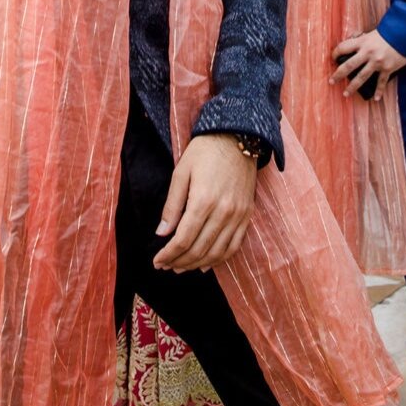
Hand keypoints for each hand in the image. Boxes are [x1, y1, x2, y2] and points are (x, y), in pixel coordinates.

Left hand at [153, 133, 255, 272]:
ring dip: (198, 264)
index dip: (168, 255)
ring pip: (217, 252)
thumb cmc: (205, 152)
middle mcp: (223, 212)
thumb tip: (161, 233)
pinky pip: (235, 245)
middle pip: (199, 249)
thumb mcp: (181, 173)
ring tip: (182, 267)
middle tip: (166, 267)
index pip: (183, 239)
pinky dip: (220, 259)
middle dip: (180, 262)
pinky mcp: (247, 215)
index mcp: (203, 201)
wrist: (238, 137)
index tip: (157, 261)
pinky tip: (207, 263)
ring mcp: (238, 215)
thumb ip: (172, 205)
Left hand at [331, 29, 405, 100]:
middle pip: (348, 65)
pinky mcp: (388, 68)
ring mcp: (377, 62)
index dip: (335, 53)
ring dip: (352, 87)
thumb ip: (362, 39)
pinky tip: (376, 98)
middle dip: (338, 74)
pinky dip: (379, 91)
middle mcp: (368, 53)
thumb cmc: (389, 32)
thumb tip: (353, 41)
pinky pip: (381, 82)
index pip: (343, 47)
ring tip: (345, 94)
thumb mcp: (372, 33)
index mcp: (363, 42)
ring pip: (361, 77)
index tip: (332, 58)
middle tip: (332, 81)